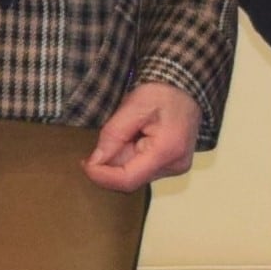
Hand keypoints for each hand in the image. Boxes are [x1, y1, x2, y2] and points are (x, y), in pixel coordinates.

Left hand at [86, 79, 202, 192]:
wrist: (186, 90)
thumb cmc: (163, 93)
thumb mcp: (133, 106)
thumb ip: (113, 134)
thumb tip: (95, 161)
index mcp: (166, 151)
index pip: (128, 179)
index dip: (102, 177)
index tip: (85, 164)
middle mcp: (175, 165)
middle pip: (130, 178)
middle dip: (110, 163)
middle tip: (106, 139)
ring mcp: (175, 168)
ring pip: (135, 175)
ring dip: (121, 159)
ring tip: (127, 133)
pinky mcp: (171, 166)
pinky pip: (142, 169)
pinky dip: (130, 157)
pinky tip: (134, 139)